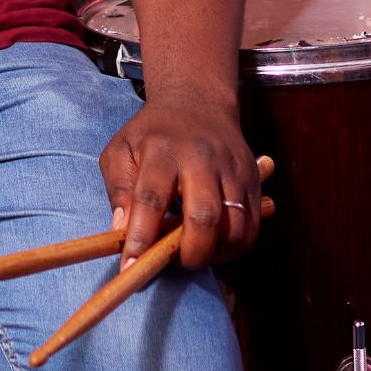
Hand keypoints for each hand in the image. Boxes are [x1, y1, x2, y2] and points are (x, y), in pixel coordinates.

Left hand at [100, 94, 262, 270]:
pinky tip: (214, 246)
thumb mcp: (122, 150)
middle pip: (204, 216)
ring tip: (193, 253)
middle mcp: (202, 159)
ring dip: (215, 254)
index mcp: (162, 150)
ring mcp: (232, 170)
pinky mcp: (252, 182)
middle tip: (173, 263)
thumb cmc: (152, 133)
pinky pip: (251, 228)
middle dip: (190, 252)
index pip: (151, 198)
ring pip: (235, 227)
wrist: (197, 103)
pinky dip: (234, 248)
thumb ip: (118, 190)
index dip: (141, 237)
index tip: (130, 268)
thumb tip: (120, 231)